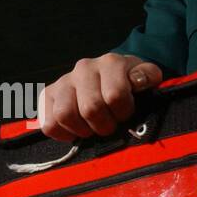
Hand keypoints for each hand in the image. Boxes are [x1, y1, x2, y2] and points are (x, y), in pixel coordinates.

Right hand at [38, 53, 162, 141]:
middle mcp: (84, 68)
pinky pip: (48, 123)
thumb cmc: (129, 82)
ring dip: (82, 130)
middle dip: (104, 125)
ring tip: (91, 128)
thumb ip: (148, 76)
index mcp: (110, 63)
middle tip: (109, 125)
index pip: (114, 96)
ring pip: (65, 114)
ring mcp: (63, 81)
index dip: (123, 112)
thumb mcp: (145, 75)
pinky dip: (62, 134)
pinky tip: (76, 129)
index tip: (125, 113)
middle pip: (90, 108)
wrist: (108, 75)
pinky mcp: (48, 95)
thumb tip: (137, 81)